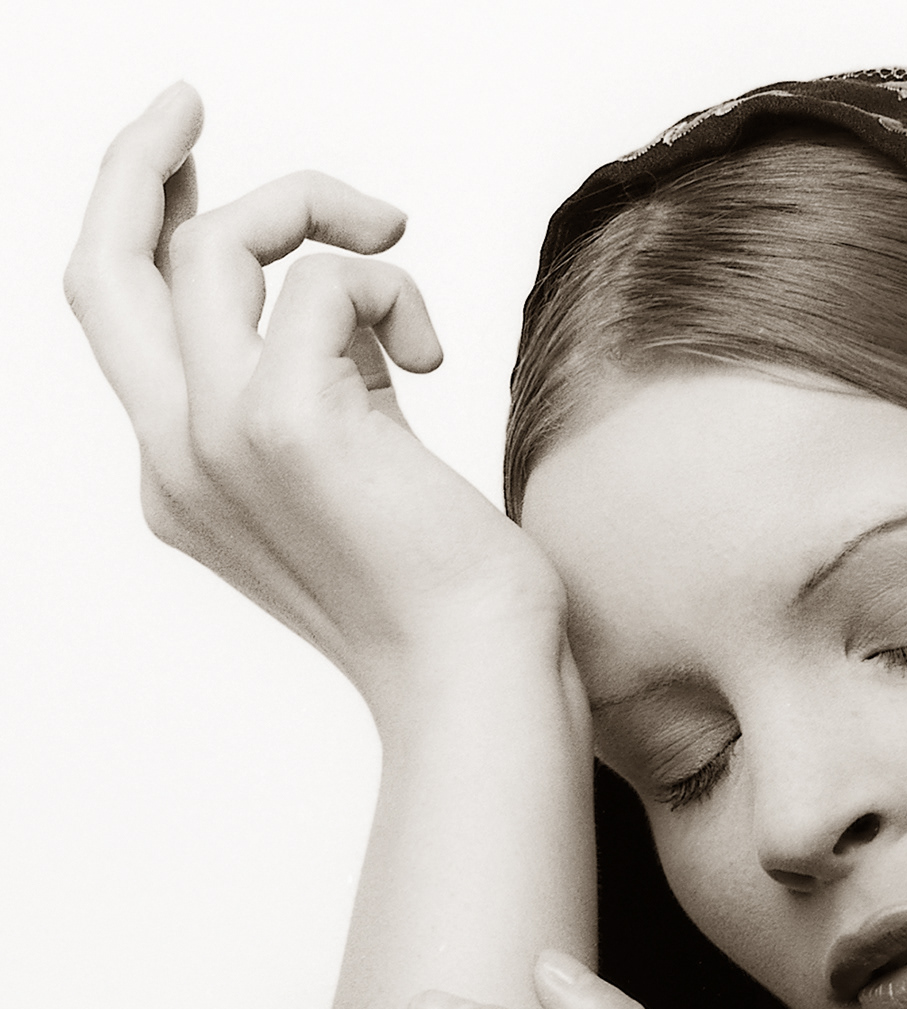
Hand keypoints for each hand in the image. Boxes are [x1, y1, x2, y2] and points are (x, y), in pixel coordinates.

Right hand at [64, 83, 565, 718]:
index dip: (142, 225)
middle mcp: (174, 460)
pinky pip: (324, 277)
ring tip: (390, 241)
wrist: (477, 676)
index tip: (189, 162)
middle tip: (189, 101)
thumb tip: (337, 297)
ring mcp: (217, 443)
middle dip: (136, 161)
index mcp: (182, 479)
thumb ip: (323, 390)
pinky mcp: (286, 424)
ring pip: (211, 244)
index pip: (121, 321)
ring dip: (311, 210)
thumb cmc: (446, 595)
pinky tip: (433, 354)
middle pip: (98, 266)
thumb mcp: (358, 476)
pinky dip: (389, 283)